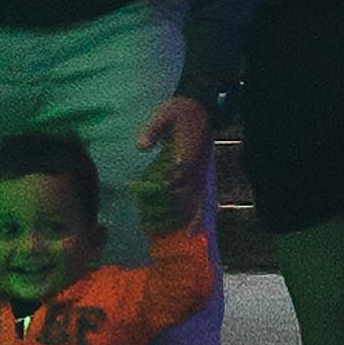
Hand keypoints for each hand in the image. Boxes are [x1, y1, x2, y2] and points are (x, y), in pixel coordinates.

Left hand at [135, 89, 215, 233]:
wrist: (201, 106)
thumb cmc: (180, 110)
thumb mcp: (163, 113)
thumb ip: (152, 129)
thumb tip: (140, 147)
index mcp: (187, 153)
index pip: (176, 177)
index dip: (165, 188)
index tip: (150, 198)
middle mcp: (196, 167)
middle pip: (185, 194)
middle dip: (173, 209)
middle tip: (158, 227)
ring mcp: (201, 174)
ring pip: (198, 201)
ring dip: (192, 219)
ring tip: (185, 238)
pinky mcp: (202, 176)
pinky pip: (203, 200)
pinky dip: (199, 216)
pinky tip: (193, 231)